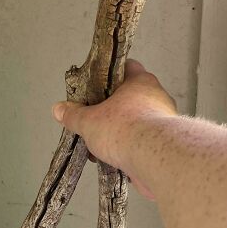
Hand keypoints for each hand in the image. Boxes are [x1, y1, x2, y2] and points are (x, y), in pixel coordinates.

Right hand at [52, 60, 176, 197]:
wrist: (154, 159)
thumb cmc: (126, 130)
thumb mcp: (89, 122)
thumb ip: (74, 115)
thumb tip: (60, 110)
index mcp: (140, 82)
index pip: (127, 67)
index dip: (111, 74)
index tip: (98, 84)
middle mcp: (156, 97)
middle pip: (131, 98)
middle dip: (112, 111)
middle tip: (96, 122)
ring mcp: (164, 121)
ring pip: (138, 122)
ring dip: (120, 133)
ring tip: (102, 147)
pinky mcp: (166, 143)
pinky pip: (144, 142)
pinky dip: (130, 149)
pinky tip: (116, 160)